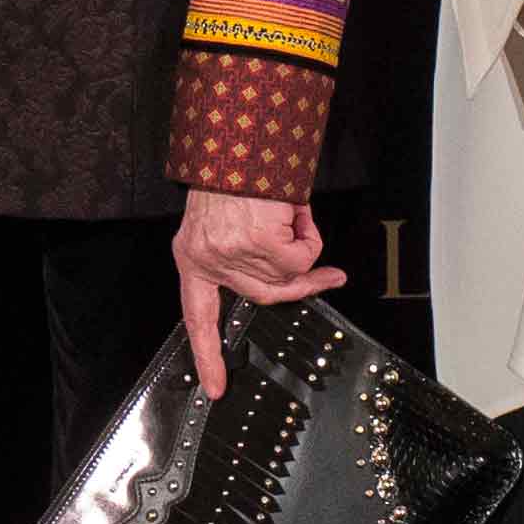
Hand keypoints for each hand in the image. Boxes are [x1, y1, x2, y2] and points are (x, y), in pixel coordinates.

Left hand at [175, 191, 345, 398]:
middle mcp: (208, 259)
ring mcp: (232, 254)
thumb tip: (288, 272)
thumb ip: (245, 254)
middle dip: (304, 284)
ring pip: (289, 271)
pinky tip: (295, 210)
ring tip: (291, 208)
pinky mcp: (258, 243)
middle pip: (264, 294)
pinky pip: (301, 255)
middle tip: (331, 276)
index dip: (207, 354)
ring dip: (302, 241)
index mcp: (192, 257)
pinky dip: (308, 234)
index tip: (215, 387)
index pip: (198, 316)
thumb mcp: (225, 221)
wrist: (236, 137)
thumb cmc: (232, 172)